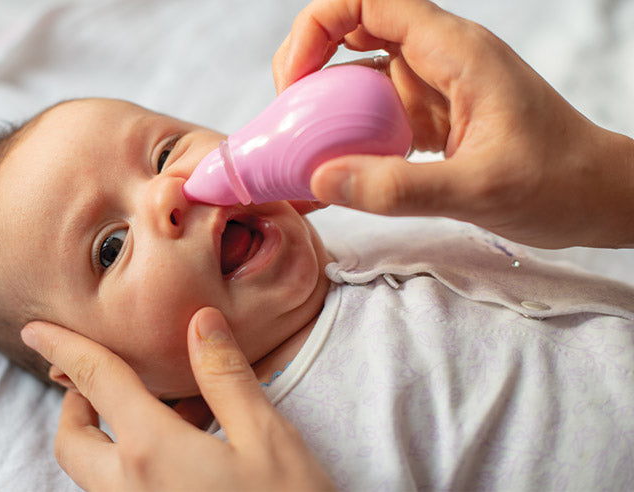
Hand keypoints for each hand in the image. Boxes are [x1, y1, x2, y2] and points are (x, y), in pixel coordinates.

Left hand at [21, 307, 334, 491]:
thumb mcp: (267, 438)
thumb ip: (226, 377)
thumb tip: (200, 321)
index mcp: (151, 452)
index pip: (95, 382)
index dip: (63, 347)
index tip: (37, 330)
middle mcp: (128, 490)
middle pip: (73, 441)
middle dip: (74, 403)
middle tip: (99, 379)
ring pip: (94, 473)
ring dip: (107, 435)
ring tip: (168, 410)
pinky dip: (134, 462)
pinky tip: (186, 450)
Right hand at [274, 0, 633, 248]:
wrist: (596, 198)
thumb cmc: (558, 182)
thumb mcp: (479, 189)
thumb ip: (399, 188)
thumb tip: (322, 179)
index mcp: (454, 51)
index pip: (368, 2)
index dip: (318, 28)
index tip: (296, 81)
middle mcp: (438, 60)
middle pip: (352, 29)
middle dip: (308, 62)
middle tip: (288, 115)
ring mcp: (432, 89)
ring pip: (358, 75)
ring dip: (323, 105)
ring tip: (301, 147)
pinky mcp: (429, 119)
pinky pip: (373, 114)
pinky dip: (345, 134)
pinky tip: (332, 168)